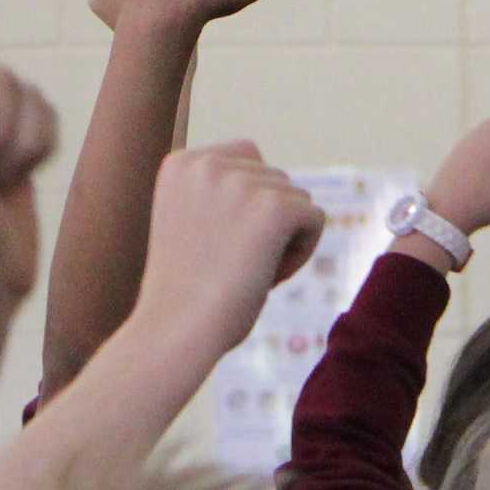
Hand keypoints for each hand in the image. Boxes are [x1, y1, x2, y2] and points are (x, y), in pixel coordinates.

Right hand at [129, 142, 326, 355]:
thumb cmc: (184, 294)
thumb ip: (222, 197)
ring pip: (296, 199)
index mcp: (182, 163)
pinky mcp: (273, 207)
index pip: (246, 159)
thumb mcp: (191, 225)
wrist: (174, 330)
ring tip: (248, 274)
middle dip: (267, 222)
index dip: (247, 205)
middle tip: (234, 266)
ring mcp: (240, 182)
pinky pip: (314, 218)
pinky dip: (301, 252)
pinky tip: (269, 277)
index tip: (220, 244)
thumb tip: (278, 195)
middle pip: (274, 178)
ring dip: (284, 238)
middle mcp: (208, 163)